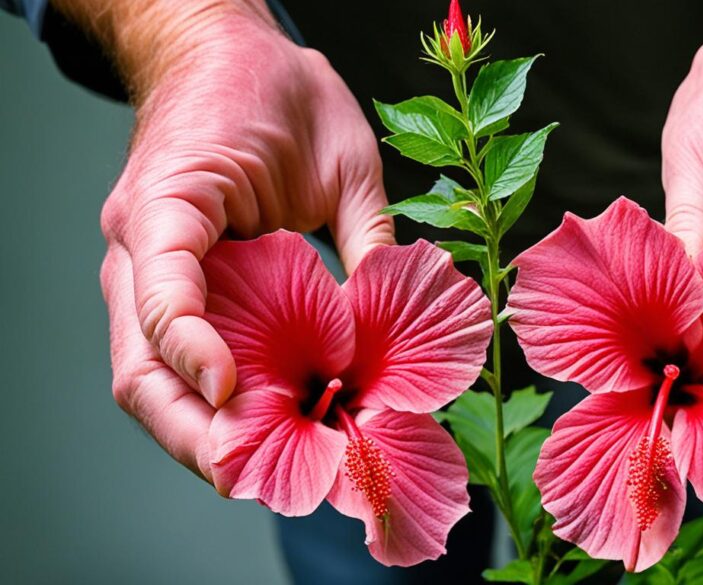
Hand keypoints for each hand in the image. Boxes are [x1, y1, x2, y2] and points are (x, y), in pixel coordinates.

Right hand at [87, 2, 393, 481]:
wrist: (224, 54)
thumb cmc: (278, 92)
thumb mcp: (345, 159)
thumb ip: (366, 238)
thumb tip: (391, 331)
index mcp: (172, 199)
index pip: (162, 287)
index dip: (193, 349)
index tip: (237, 393)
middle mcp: (143, 245)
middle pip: (139, 364)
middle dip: (190, 432)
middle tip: (250, 477)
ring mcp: (149, 270)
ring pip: (148, 374)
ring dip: (196, 431)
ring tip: (259, 471)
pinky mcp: (173, 284)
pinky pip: (177, 357)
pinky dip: (212, 400)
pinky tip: (260, 425)